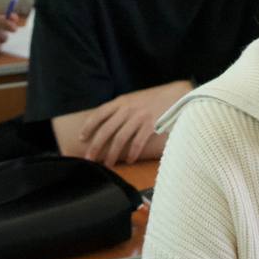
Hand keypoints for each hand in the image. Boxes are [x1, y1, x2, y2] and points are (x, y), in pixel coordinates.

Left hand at [77, 81, 192, 166]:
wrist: (177, 94)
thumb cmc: (154, 98)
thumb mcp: (134, 98)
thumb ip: (121, 108)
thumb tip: (106, 123)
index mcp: (122, 101)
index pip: (99, 113)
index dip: (89, 126)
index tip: (82, 138)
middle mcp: (128, 109)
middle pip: (106, 130)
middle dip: (96, 146)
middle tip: (89, 158)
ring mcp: (139, 117)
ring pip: (120, 139)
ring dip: (112, 154)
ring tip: (108, 164)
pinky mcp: (151, 125)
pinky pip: (138, 142)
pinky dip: (132, 153)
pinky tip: (130, 160)